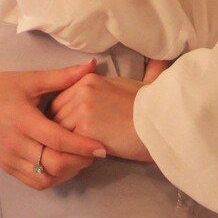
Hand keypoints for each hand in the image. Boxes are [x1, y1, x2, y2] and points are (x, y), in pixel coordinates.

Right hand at [0, 53, 109, 189]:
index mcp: (23, 120)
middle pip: (54, 164)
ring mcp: (10, 158)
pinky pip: (33, 182)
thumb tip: (92, 65)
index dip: (83, 146)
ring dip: (66, 173)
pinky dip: (52, 178)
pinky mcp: (6, 166)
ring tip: (79, 160)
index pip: (58, 140)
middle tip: (94, 153)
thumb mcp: (31, 79)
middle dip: (79, 162)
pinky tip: (62, 166)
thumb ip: (63, 76)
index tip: (102, 148)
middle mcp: (16, 143)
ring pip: (45, 178)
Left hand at [48, 56, 173, 162]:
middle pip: (55, 113)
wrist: (161, 123)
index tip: (69, 126)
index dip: (63, 114)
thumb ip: (143, 72)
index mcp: (88, 79)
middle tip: (66, 143)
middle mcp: (81, 89)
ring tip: (71, 153)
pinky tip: (80, 158)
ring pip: (58, 129)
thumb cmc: (153, 106)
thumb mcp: (143, 82)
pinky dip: (71, 152)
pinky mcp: (85, 128)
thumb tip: (159, 59)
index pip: (60, 98)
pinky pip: (68, 143)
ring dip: (64, 142)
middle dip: (60, 128)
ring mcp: (81, 108)